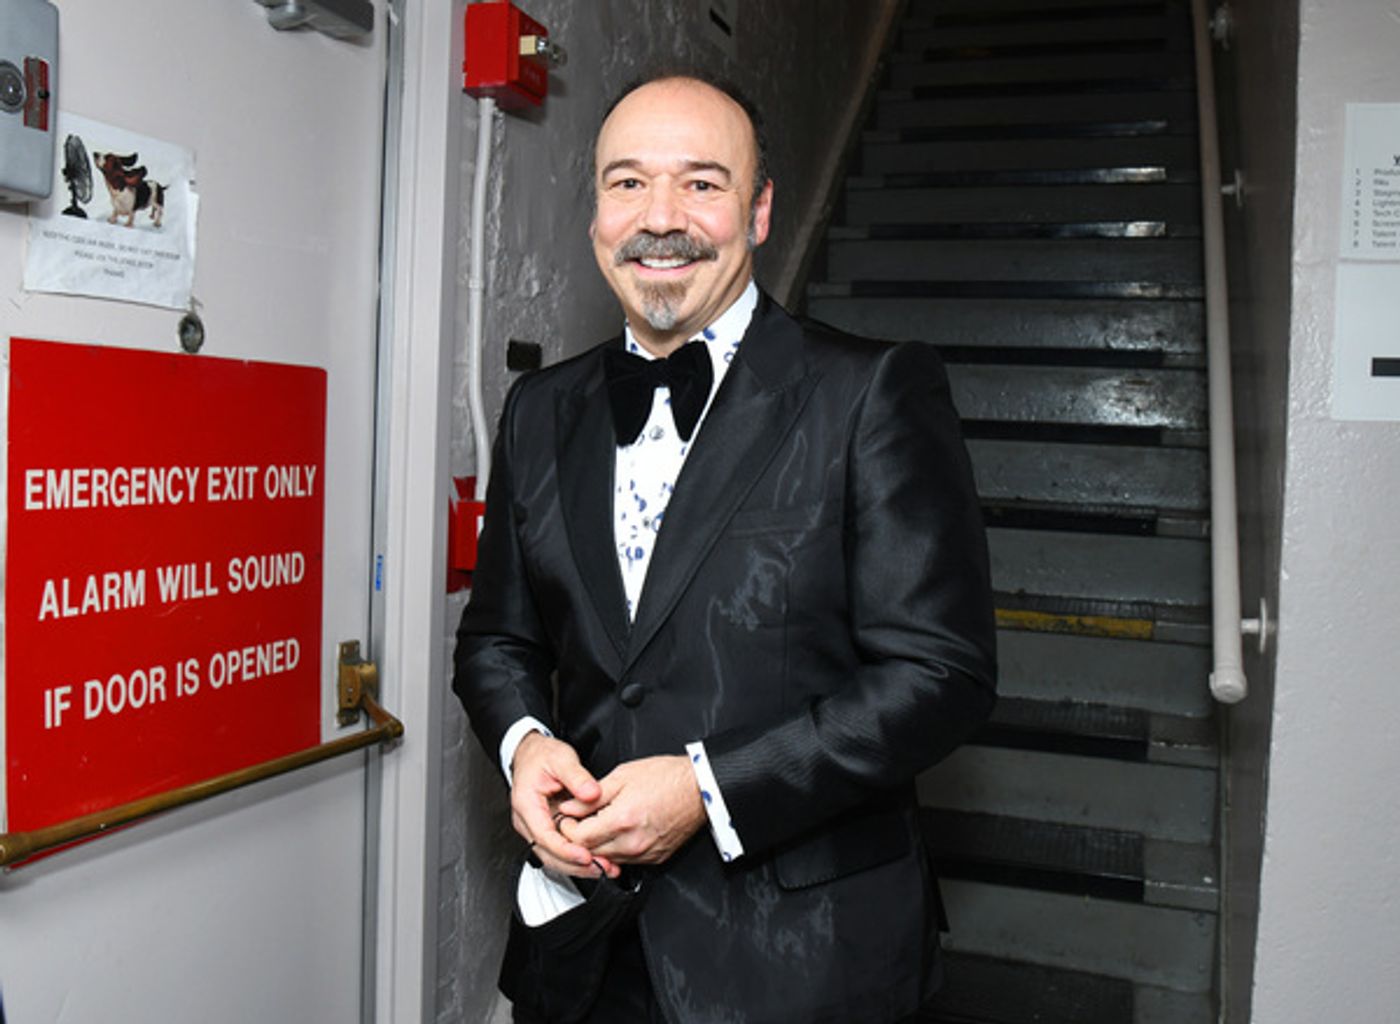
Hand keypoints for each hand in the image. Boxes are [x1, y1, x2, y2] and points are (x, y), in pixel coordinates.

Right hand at [509, 731, 614, 877]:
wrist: (532, 754)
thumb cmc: (542, 757)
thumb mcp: (561, 759)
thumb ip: (577, 776)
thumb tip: (591, 793)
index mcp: (526, 804)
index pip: (544, 836)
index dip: (565, 849)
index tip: (585, 855)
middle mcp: (527, 821)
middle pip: (548, 853)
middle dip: (574, 865)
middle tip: (602, 866)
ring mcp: (536, 828)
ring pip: (553, 857)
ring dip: (577, 866)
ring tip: (605, 867)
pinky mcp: (546, 830)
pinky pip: (559, 850)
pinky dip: (576, 858)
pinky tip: (597, 859)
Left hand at [557, 755, 706, 866]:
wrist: (699, 788)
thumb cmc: (666, 777)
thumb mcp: (622, 776)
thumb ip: (590, 796)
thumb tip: (569, 807)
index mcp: (622, 820)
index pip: (579, 838)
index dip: (568, 828)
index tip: (569, 817)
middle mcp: (632, 843)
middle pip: (590, 852)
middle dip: (580, 838)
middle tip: (580, 820)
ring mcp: (645, 854)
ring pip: (607, 859)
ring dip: (598, 845)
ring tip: (600, 823)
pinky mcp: (655, 859)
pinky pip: (626, 861)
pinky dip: (617, 849)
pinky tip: (620, 831)